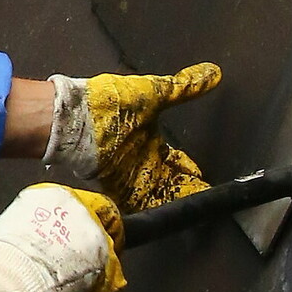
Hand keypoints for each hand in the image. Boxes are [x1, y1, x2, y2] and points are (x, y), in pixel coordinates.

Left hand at [46, 65, 219, 213]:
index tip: (207, 182)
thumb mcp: (155, 93)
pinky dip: (145, 211)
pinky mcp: (113, 185)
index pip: (178, 162)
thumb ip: (184, 87)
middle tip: (202, 204)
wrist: (77, 116)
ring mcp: (128, 174)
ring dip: (169, 203)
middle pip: (169, 183)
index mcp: (152, 141)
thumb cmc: (112, 101)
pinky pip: (133, 204)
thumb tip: (213, 72)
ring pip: (155, 195)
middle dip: (185, 192)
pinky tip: (157, 220)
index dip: (192, 172)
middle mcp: (142, 160)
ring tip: (186, 215)